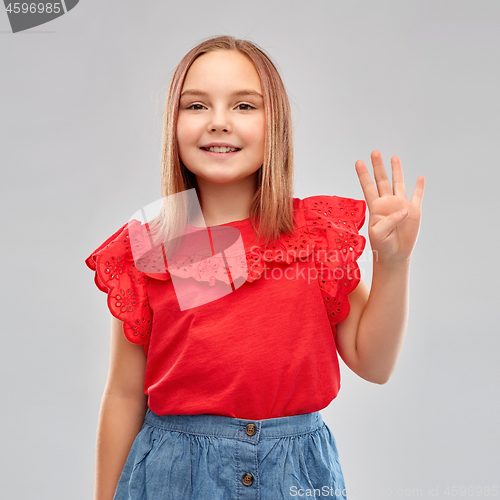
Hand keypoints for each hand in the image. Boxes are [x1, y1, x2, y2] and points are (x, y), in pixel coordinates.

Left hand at [355, 151, 424, 266]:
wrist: (394, 255)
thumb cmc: (382, 245)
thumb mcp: (379, 233)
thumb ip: (388, 221)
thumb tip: (403, 209)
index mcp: (376, 207)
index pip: (368, 187)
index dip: (363, 175)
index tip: (358, 162)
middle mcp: (387, 203)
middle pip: (382, 180)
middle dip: (378, 166)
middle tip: (374, 152)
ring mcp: (400, 205)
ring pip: (398, 184)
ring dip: (396, 171)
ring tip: (394, 158)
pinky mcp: (414, 211)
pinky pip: (417, 196)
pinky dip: (419, 187)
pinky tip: (420, 177)